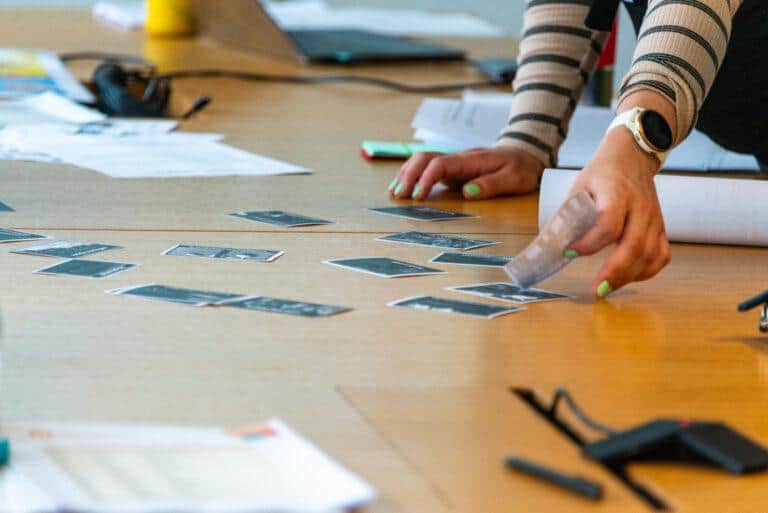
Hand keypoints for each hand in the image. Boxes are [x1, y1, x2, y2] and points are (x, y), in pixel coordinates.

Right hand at [388, 147, 544, 199]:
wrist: (526, 154)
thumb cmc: (521, 168)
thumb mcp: (514, 178)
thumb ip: (491, 185)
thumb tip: (466, 192)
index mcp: (470, 160)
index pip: (440, 165)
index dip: (426, 180)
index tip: (418, 197)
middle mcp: (458, 158)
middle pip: (424, 158)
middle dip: (408, 176)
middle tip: (398, 196)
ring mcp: (454, 163)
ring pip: (422, 160)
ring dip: (406, 174)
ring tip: (394, 192)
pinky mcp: (452, 169)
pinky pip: (427, 168)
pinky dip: (412, 175)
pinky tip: (403, 186)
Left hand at [567, 128, 670, 297]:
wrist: (632, 157)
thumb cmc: (600, 174)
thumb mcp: (578, 187)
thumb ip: (567, 216)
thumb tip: (549, 248)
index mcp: (616, 193)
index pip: (608, 224)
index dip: (588, 243)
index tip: (569, 252)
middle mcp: (640, 207)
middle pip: (634, 245)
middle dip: (614, 272)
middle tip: (596, 289)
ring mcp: (654, 218)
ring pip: (650, 254)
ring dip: (629, 277)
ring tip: (607, 288)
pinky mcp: (661, 227)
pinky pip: (662, 255)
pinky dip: (647, 271)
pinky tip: (629, 277)